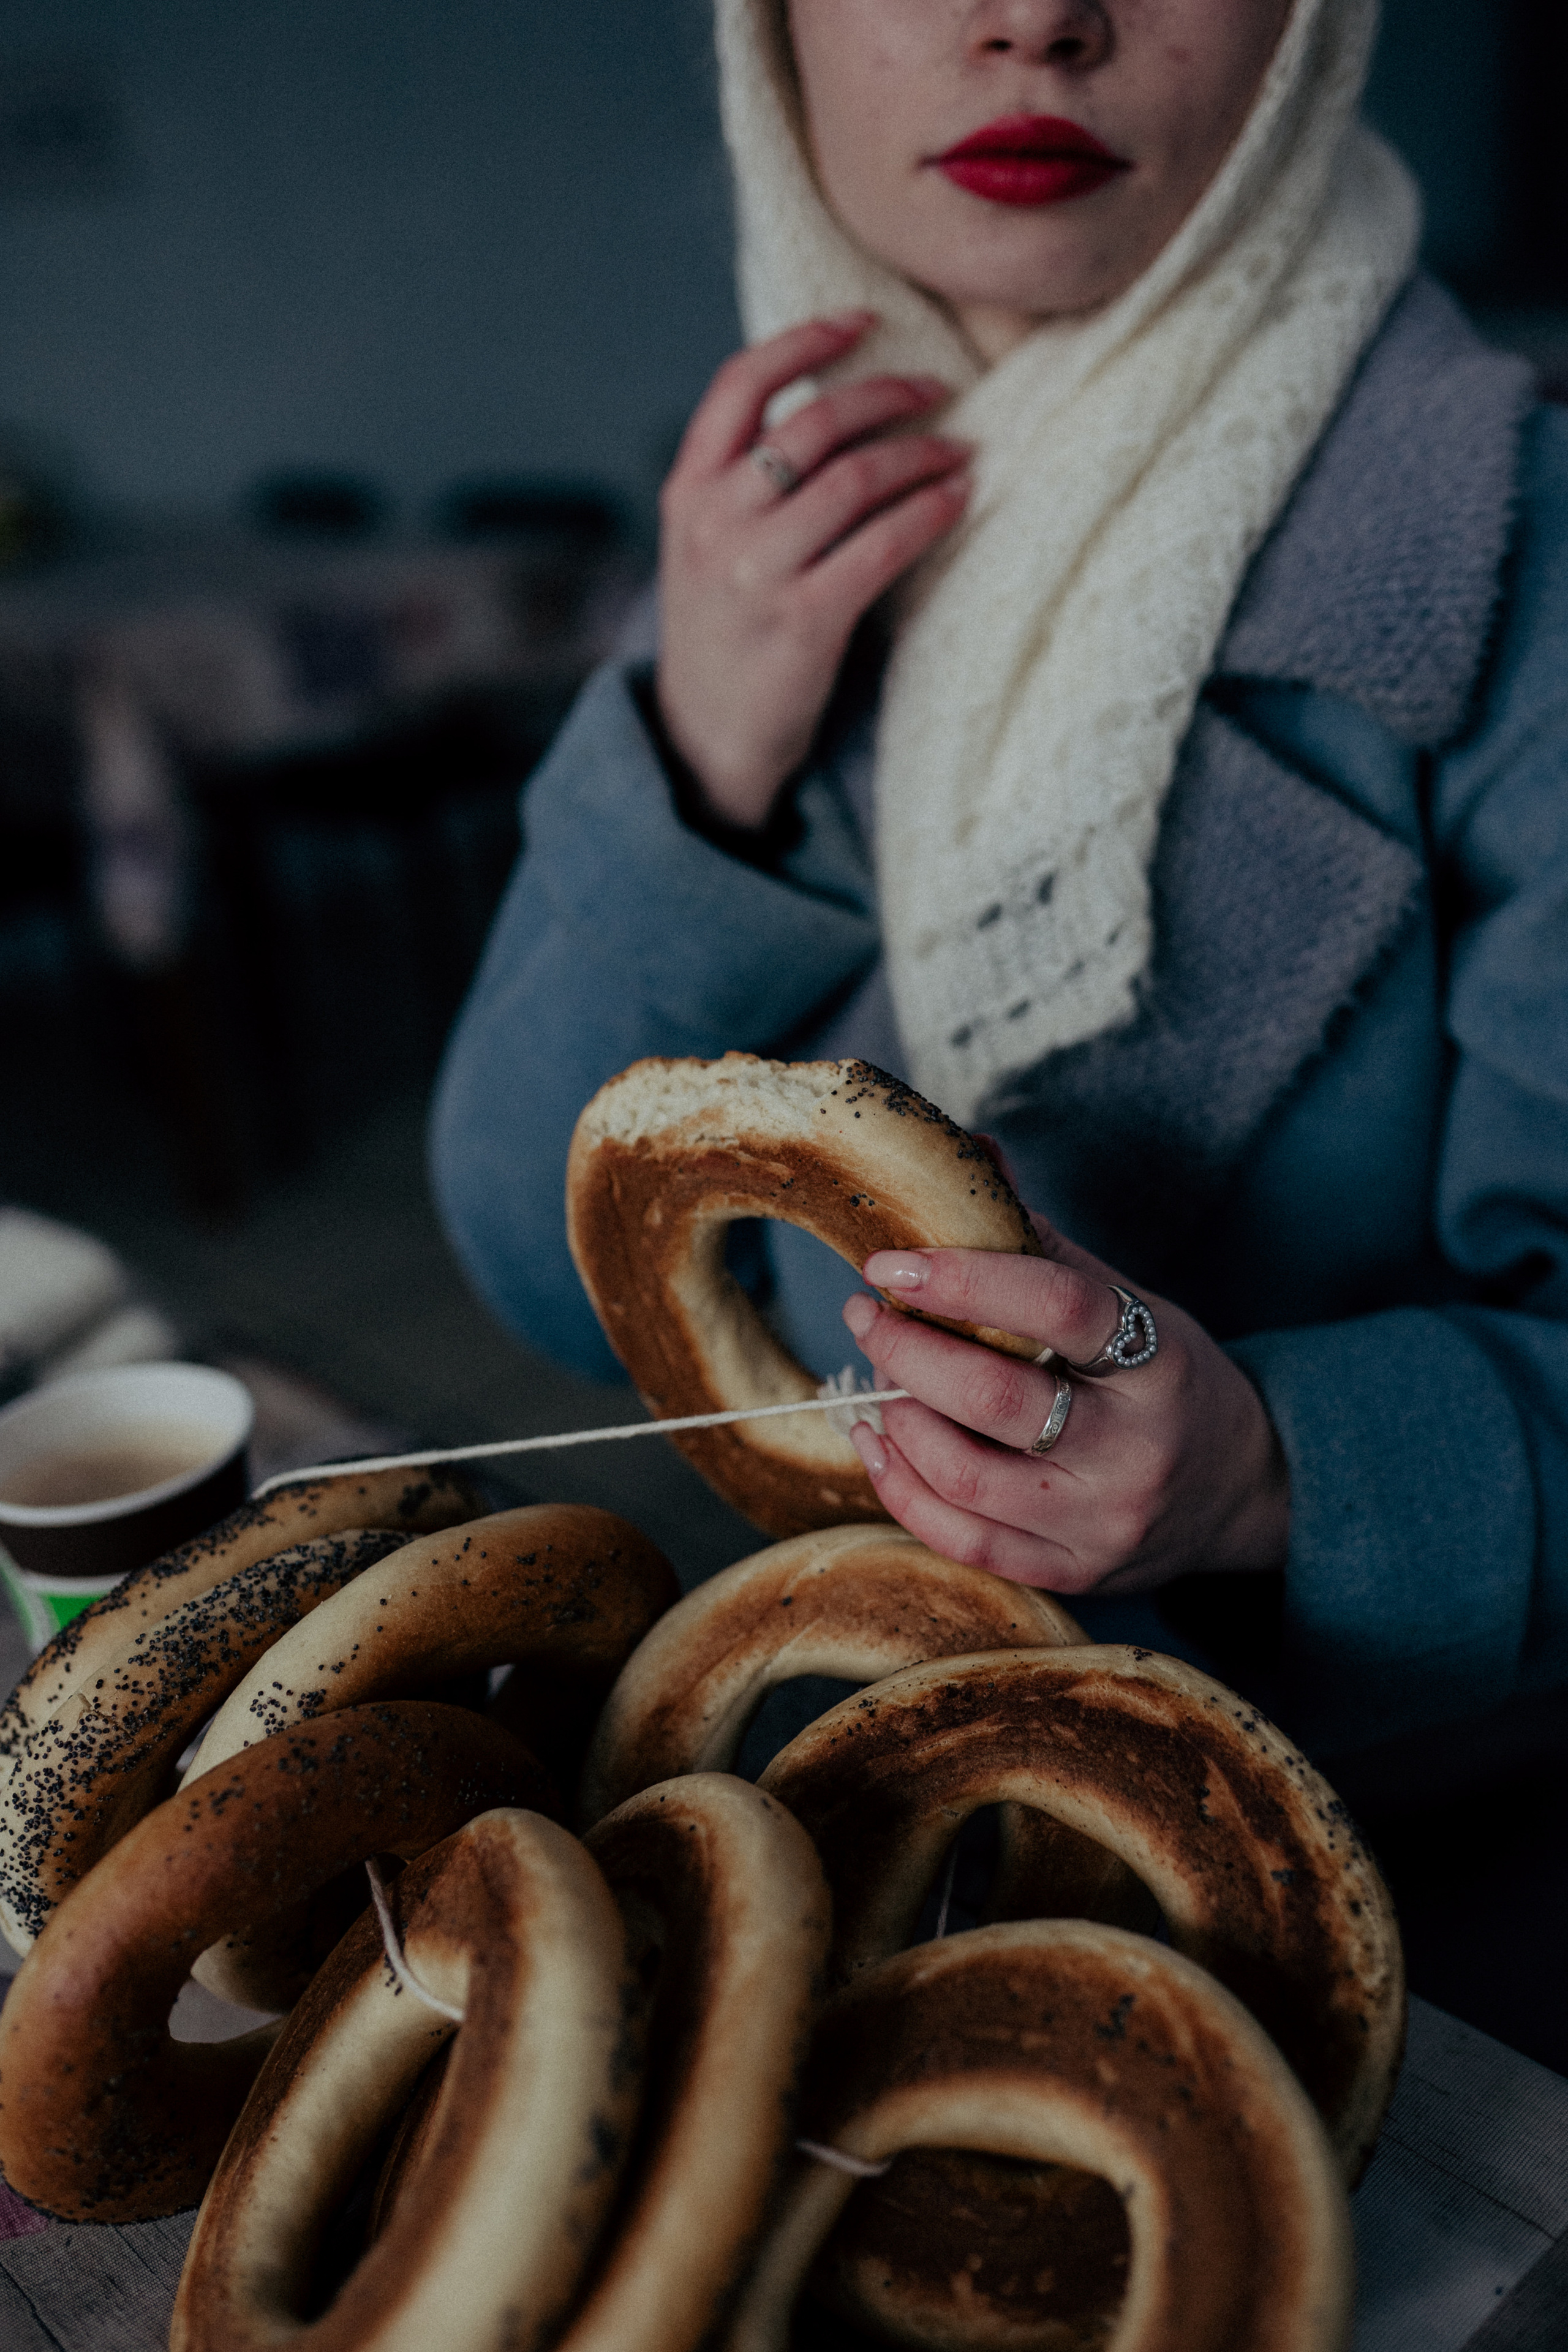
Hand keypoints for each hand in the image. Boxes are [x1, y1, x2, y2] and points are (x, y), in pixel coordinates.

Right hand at [655, 312, 969, 829]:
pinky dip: (927, 513)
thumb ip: (743, 482)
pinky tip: (956, 500)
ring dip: (919, 455)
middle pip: (812, 424)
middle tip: (937, 389)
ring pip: (854, 479)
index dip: (805, 340)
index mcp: (687, 490)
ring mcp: (755, 572)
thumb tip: (829, 412)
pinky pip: (881, 546)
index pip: (740, 383)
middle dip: (886, 394)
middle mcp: (715, 521)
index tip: (863, 321)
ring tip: (960, 451)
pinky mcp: (803, 622)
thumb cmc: (722, 634)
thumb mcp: (704, 545)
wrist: (704, 739)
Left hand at [840, 1217, 1288, 1596]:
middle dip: (907, 1349)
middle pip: (995, 1399)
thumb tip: (971, 1156)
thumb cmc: (1167, 1379)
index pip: (1057, 1307)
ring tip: (877, 1374)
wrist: (1239, 1490)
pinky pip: (963, 1540)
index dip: (963, 1278)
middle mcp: (1135, 1449)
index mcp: (1158, 1362)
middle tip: (866, 1313)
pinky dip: (901, 1486)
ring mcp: (1102, 1522)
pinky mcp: (1071, 1572)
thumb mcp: (1133, 1303)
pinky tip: (877, 1438)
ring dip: (898, 1416)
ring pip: (966, 1477)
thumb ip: (1047, 1245)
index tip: (892, 1262)